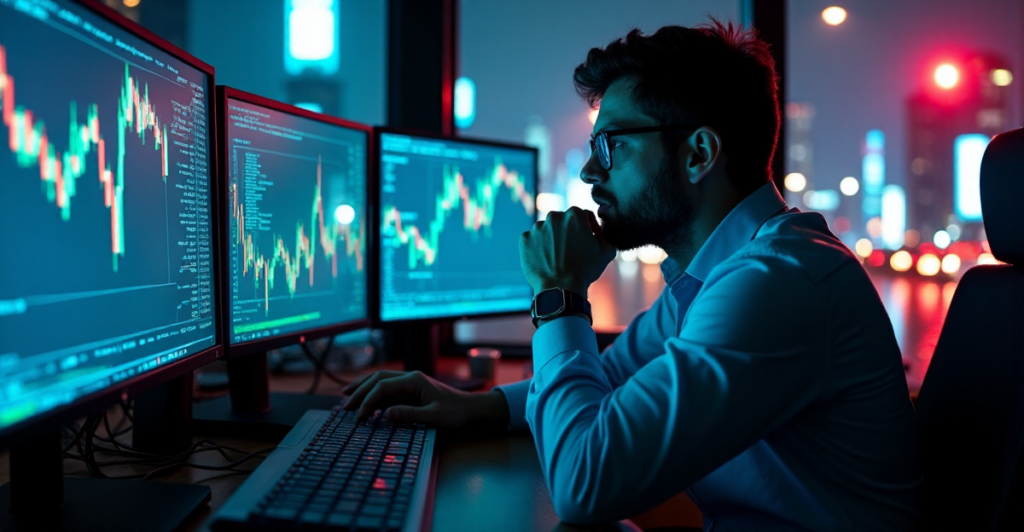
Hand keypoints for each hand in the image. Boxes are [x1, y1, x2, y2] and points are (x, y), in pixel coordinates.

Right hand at [341, 370, 509, 428]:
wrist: (473, 411)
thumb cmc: (457, 413)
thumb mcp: (434, 417)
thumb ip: (409, 415)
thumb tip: (385, 414)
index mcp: (414, 379)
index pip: (383, 386)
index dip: (368, 400)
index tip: (359, 415)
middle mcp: (410, 378)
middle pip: (378, 379)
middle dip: (359, 391)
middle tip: (345, 405)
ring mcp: (410, 384)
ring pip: (380, 382)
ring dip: (363, 390)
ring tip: (347, 398)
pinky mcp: (411, 392)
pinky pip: (388, 392)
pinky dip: (374, 397)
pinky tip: (364, 405)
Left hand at [519, 207, 616, 295]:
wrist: (561, 289)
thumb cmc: (585, 271)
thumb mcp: (607, 252)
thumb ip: (604, 234)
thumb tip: (599, 231)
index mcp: (574, 214)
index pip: (581, 215)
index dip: (586, 227)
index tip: (586, 239)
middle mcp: (554, 216)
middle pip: (561, 220)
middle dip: (566, 231)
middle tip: (570, 249)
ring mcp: (537, 228)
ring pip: (546, 230)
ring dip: (551, 239)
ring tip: (557, 257)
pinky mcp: (524, 240)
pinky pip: (532, 240)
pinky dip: (537, 247)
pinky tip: (545, 260)